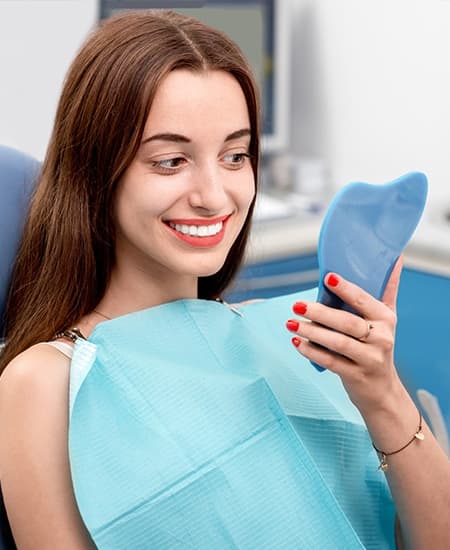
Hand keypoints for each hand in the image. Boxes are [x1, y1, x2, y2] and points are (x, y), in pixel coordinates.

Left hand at [287, 257, 403, 414]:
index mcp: (386, 319)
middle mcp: (381, 338)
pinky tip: (297, 342)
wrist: (382, 389)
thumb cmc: (378, 345)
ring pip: (338, 343)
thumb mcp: (387, 318)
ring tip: (291, 323)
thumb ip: (388, 289)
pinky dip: (312, 352)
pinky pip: (331, 362)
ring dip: (312, 332)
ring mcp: (369, 359)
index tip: (328, 278)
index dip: (346, 289)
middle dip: (320, 313)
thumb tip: (396, 258)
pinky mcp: (356, 375)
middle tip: (297, 305)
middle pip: (347, 323)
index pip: (364, 300)